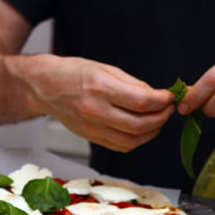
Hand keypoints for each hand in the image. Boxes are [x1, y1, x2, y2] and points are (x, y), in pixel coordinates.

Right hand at [11, 54, 174, 151]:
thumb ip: (132, 84)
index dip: (162, 101)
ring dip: (151, 133)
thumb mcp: (105, 68)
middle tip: (168, 110)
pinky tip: (142, 130)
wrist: (45, 87)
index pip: (140, 102)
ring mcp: (91, 127)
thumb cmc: (72, 73)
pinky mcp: (90, 137)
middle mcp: (95, 111)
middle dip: (160, 119)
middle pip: (138, 125)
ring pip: (131, 141)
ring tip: (157, 120)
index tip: (169, 97)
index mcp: (100, 88)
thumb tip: (156, 96)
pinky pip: (120, 146)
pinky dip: (137, 141)